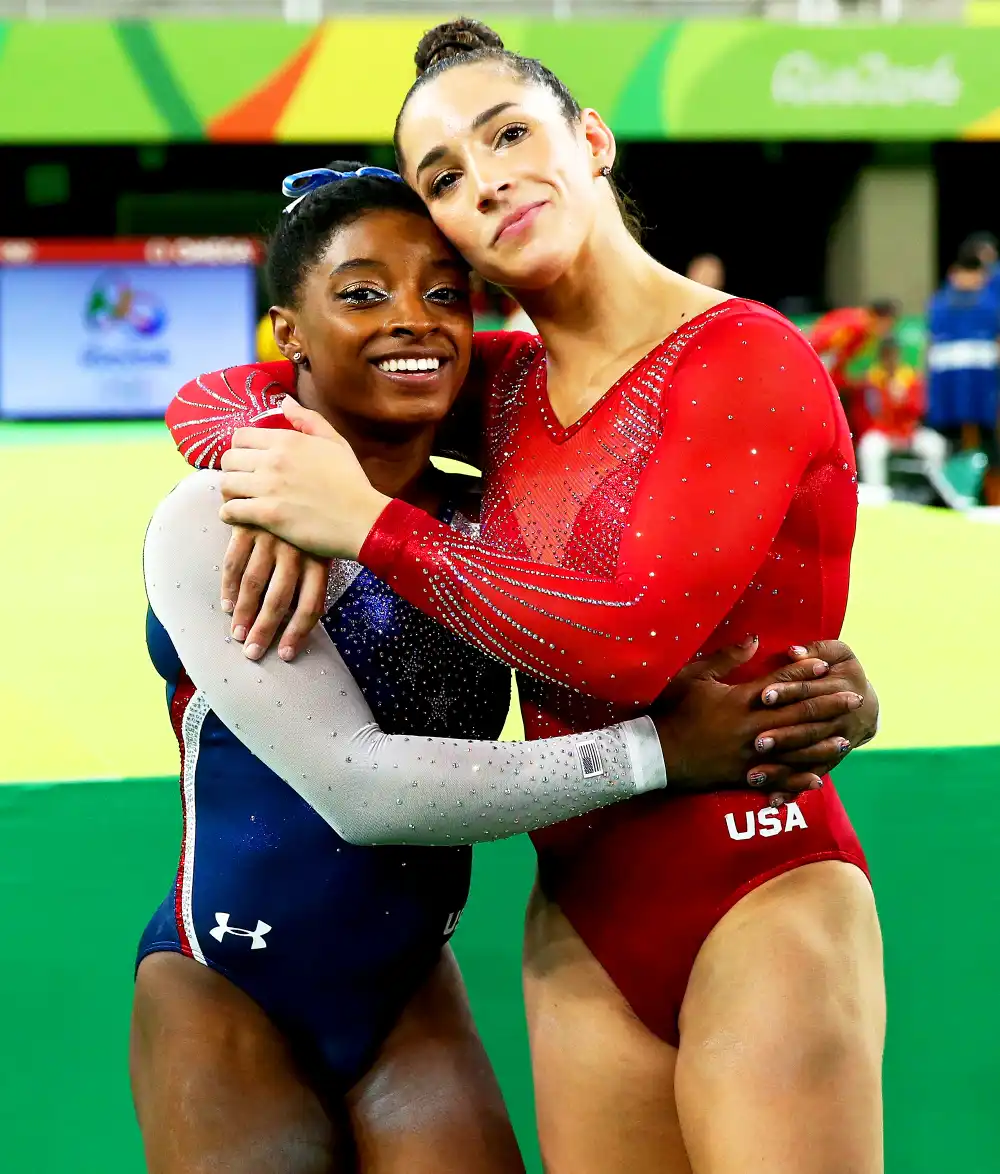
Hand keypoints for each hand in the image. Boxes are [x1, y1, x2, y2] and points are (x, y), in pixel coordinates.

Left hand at [219, 399, 390, 559]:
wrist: (362, 519)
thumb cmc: (351, 481)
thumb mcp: (335, 442)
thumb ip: (308, 419)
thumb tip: (284, 401)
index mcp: (287, 440)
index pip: (240, 436)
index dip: (241, 448)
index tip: (249, 460)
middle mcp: (273, 460)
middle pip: (228, 459)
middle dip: (232, 470)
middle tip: (243, 481)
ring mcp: (268, 488)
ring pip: (225, 484)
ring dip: (230, 492)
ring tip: (241, 499)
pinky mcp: (267, 515)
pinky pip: (230, 510)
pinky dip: (229, 514)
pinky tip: (239, 516)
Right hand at [220, 526, 328, 661]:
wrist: (296, 469)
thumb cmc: (315, 515)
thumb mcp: (325, 542)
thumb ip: (317, 572)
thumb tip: (305, 611)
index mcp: (319, 558)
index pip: (311, 604)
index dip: (298, 633)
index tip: (286, 655)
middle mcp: (295, 550)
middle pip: (279, 600)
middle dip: (265, 630)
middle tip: (253, 654)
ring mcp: (270, 538)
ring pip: (254, 584)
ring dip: (244, 613)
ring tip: (238, 635)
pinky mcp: (248, 526)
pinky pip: (234, 562)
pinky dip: (229, 586)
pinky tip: (227, 605)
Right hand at [652, 638, 865, 802]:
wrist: (654, 754)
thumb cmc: (670, 711)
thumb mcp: (693, 677)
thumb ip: (726, 658)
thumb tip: (755, 639)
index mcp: (739, 700)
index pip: (780, 683)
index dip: (804, 672)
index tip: (826, 666)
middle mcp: (751, 727)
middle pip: (798, 714)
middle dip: (828, 706)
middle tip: (854, 699)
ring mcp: (749, 754)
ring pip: (794, 750)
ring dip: (822, 744)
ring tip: (846, 739)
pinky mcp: (742, 775)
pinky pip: (777, 779)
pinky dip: (798, 780)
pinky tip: (818, 779)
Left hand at [747, 640, 878, 798]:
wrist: (865, 703)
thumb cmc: (842, 671)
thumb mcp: (838, 653)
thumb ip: (816, 648)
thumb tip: (793, 651)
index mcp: (837, 687)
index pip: (807, 690)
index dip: (787, 691)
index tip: (763, 695)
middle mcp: (835, 719)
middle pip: (806, 728)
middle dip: (783, 736)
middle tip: (757, 742)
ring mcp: (831, 744)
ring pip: (806, 758)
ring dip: (782, 769)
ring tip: (754, 775)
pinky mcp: (825, 761)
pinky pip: (809, 777)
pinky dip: (793, 790)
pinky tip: (774, 801)